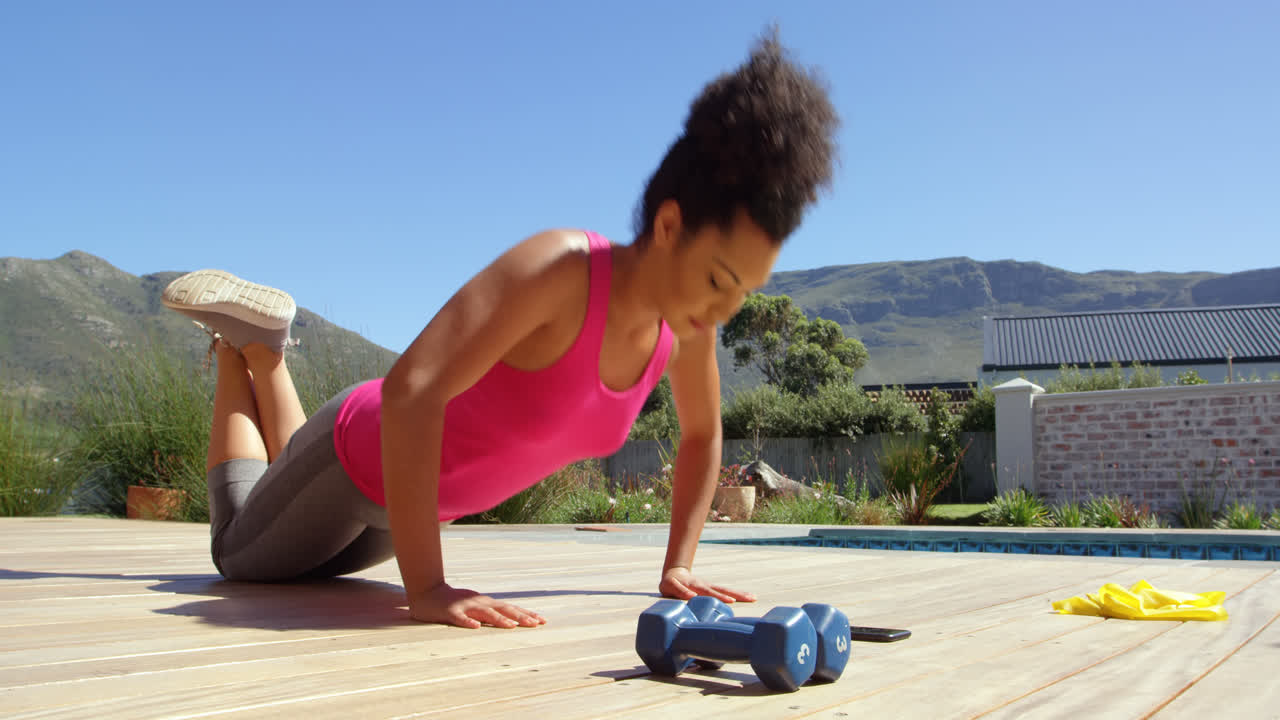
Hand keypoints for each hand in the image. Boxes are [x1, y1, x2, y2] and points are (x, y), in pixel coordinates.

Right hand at [409, 582, 546, 628]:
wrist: (427, 592)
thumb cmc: (454, 603)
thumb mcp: (476, 607)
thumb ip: (491, 612)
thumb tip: (512, 620)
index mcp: (487, 603)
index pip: (510, 608)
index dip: (526, 614)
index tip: (543, 621)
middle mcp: (480, 603)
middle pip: (503, 610)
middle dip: (520, 616)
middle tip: (536, 624)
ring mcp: (465, 606)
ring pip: (485, 613)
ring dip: (499, 619)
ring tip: (512, 626)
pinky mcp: (450, 612)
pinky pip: (459, 618)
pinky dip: (468, 622)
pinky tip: (475, 627)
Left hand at [659, 566, 755, 603]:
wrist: (674, 573)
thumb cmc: (670, 583)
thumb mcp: (668, 586)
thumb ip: (679, 591)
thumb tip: (692, 596)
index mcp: (696, 586)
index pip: (709, 593)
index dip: (720, 597)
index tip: (731, 601)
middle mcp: (706, 586)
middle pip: (723, 590)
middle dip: (737, 594)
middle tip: (751, 598)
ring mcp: (710, 587)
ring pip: (726, 590)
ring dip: (740, 594)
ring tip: (753, 597)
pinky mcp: (713, 589)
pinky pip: (726, 592)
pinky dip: (737, 594)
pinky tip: (747, 597)